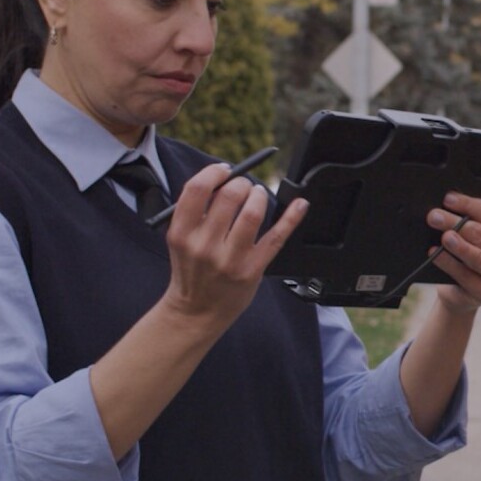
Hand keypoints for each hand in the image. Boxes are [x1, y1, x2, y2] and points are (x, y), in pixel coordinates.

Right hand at [161, 163, 307, 329]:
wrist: (196, 310)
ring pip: (252, 212)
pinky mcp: (253, 269)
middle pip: (229, 196)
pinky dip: (291, 217)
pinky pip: (276, 237)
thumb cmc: (192, 269)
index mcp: (182, 233)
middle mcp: (205, 245)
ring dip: (259, 195)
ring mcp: (230, 259)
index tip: (223, 170)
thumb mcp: (181, 240)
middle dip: (241, 183)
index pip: (196, 189)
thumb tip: (223, 178)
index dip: (214, 173)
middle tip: (244, 185)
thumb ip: (195, 211)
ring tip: (258, 195)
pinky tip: (300, 204)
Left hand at [427, 191, 480, 313]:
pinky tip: (436, 255)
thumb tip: (444, 208)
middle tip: (434, 217)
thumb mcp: (469, 238)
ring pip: (478, 256)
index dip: (468, 204)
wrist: (461, 292)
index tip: (447, 199)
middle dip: (455, 222)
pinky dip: (449, 264)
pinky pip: (467, 276)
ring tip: (444, 237)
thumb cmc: (465, 259)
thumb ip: (465, 223)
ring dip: (459, 245)